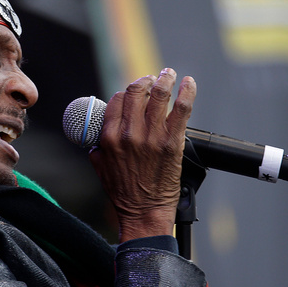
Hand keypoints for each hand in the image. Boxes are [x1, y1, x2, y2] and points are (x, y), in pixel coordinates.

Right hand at [89, 69, 195, 242]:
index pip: (118, 100)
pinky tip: (188, 83)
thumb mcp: (100, 167)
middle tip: (152, 78)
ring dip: (165, 79)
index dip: (128, 92)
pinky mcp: (172, 142)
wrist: (144, 212)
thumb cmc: (123, 193)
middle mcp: (129, 133)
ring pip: (159, 95)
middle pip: (137, 92)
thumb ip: (98, 146)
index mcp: (110, 137)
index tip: (136, 92)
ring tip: (169, 74)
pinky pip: (181, 108)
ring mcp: (152, 137)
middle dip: (145, 80)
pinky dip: (186, 91)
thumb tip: (98, 134)